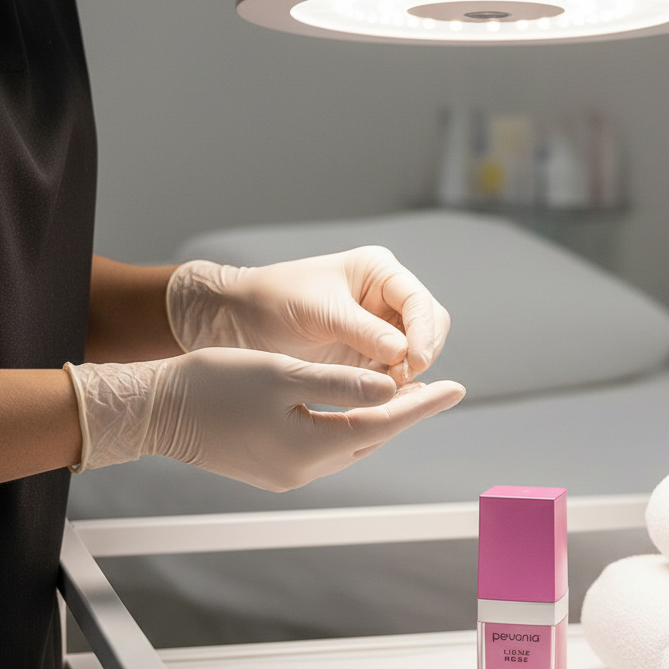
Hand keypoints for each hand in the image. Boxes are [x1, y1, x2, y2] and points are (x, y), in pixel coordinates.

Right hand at [65, 348, 464, 490]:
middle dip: (405, 413)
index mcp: (312, 449)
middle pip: (371, 438)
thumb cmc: (213, 384)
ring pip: (350, 445)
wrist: (154, 411)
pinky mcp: (273, 471)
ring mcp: (287, 475)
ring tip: (405, 394)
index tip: (457, 387)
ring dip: (377, 420)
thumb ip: (342, 384)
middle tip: (437, 387)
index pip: (384, 424)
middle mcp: (305, 471)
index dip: (423, 404)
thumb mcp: (284, 374)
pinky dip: (347, 428)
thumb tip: (391, 388)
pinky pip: (325, 449)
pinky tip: (356, 409)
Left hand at [166, 247, 449, 384]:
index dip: (424, 333)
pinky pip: (396, 372)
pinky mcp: (369, 357)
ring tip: (388, 389)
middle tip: (402, 380)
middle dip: (422, 354)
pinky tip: (381, 397)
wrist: (238, 323)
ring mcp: (380, 328)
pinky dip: (395, 385)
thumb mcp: (320, 312)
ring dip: (410, 373)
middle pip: (430, 328)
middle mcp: (386, 298)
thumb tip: (404, 353)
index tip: (413, 361)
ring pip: (418, 353)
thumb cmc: (273, 302)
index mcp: (379, 272)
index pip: (420, 303)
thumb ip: (363, 331)